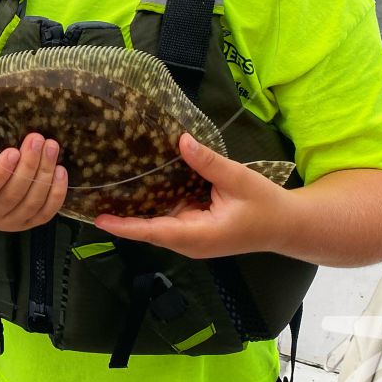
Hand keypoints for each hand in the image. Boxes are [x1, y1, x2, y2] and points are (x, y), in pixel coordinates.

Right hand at [0, 133, 67, 231]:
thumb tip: (10, 123)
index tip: (13, 151)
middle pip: (11, 195)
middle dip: (29, 166)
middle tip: (38, 139)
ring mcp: (6, 224)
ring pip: (30, 203)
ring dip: (44, 174)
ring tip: (51, 149)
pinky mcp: (25, 225)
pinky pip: (45, 214)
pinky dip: (56, 193)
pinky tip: (60, 171)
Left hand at [94, 133, 290, 257]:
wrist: (286, 225)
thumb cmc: (265, 206)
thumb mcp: (238, 180)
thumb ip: (208, 162)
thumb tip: (182, 140)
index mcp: (198, 235)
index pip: (154, 231)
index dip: (125, 226)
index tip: (99, 219)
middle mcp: (189, 241)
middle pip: (149, 228)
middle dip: (122, 214)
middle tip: (94, 193)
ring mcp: (192, 237)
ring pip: (157, 221)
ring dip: (136, 207)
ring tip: (107, 187)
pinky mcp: (196, 228)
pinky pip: (169, 216)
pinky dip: (154, 202)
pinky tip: (139, 183)